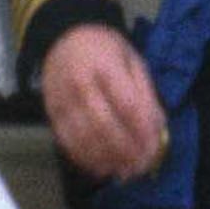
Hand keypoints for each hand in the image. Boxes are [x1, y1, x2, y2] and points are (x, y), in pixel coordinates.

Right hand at [40, 23, 169, 181]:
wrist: (64, 36)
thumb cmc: (104, 49)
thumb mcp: (132, 59)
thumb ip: (145, 93)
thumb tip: (158, 128)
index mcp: (105, 64)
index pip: (127, 104)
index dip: (142, 131)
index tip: (154, 148)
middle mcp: (80, 82)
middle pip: (104, 125)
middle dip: (125, 150)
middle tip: (141, 166)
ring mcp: (61, 98)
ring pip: (83, 137)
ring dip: (107, 159)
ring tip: (125, 172)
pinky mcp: (51, 112)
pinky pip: (67, 141)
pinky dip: (86, 159)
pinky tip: (102, 167)